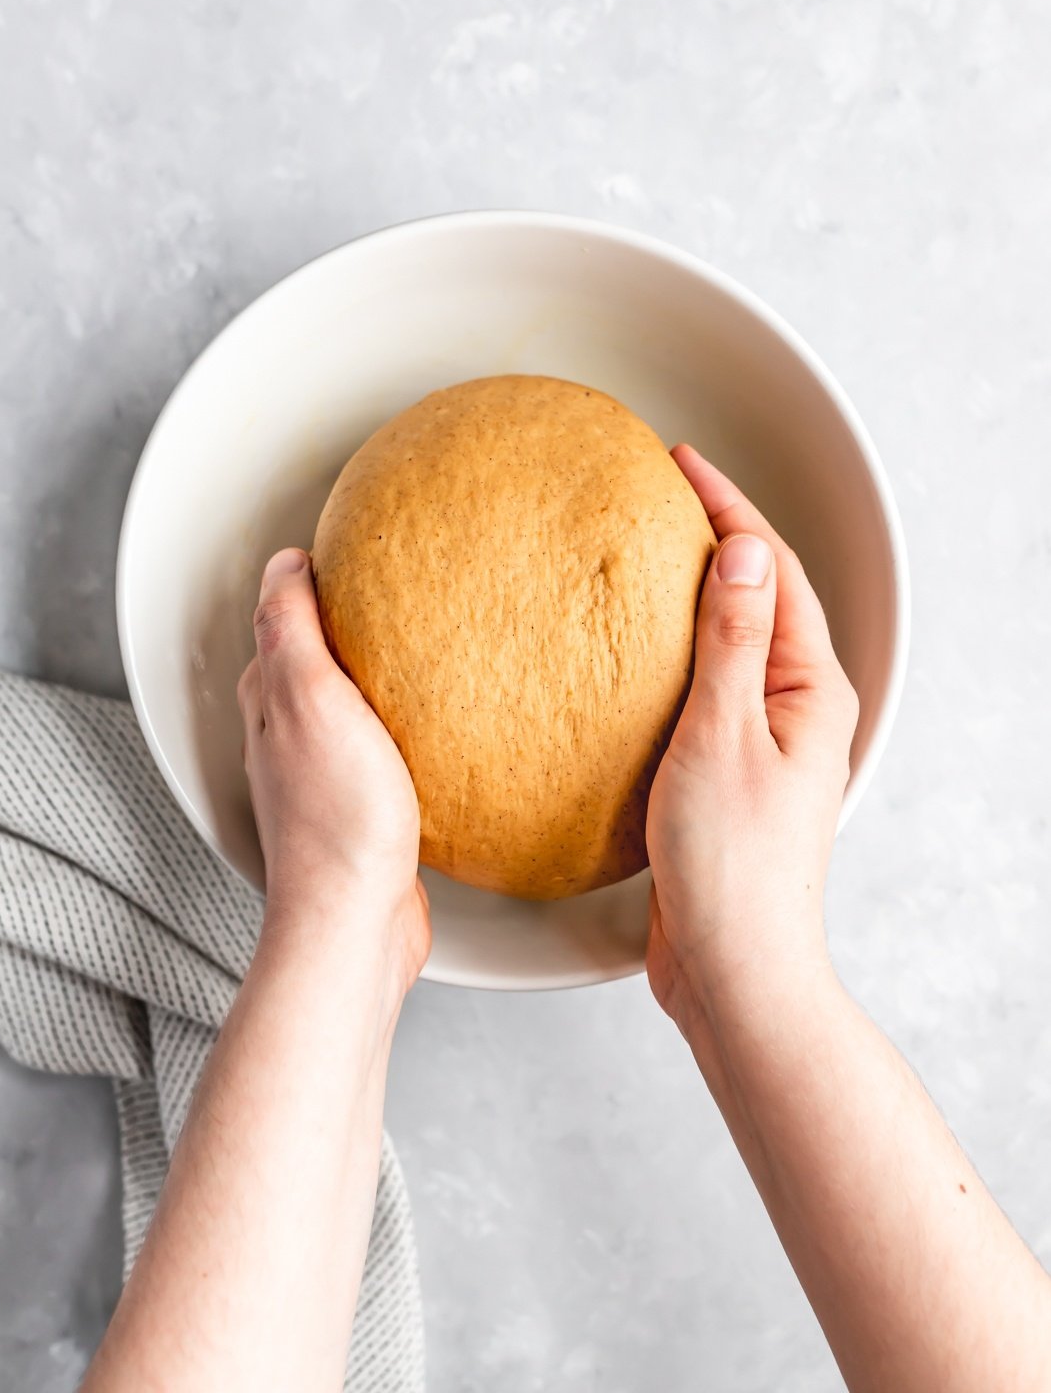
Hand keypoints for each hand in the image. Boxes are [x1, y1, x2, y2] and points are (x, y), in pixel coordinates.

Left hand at [238, 548, 429, 991]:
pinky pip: (370, 748)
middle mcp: (284, 735)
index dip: (311, 578)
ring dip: (366, 676)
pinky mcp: (356, 808)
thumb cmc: (337, 819)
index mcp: (269, 701)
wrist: (356, 921)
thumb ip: (291, 631)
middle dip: (338, 620)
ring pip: (337, 704)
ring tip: (412, 648)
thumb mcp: (311, 700)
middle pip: (305, 658)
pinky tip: (423, 727)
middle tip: (386, 589)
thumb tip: (283, 564)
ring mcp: (318, 774)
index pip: (280, 616)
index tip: (353, 550)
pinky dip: (389, 725)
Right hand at [646, 447, 858, 1042]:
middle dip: (713, 535)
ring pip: (727, 642)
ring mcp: (761, 742)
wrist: (733, 971)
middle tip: (657, 490)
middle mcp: (794, 708)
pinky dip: (669, 653)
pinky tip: (624, 653)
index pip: (770, 568)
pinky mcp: (724, 774)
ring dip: (689, 592)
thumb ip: (731, 641)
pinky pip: (701, 689)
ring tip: (637, 552)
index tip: (678, 462)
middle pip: (757, 595)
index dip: (726, 507)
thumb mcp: (722, 737)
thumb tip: (741, 549)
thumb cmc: (732, 867)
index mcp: (808, 689)